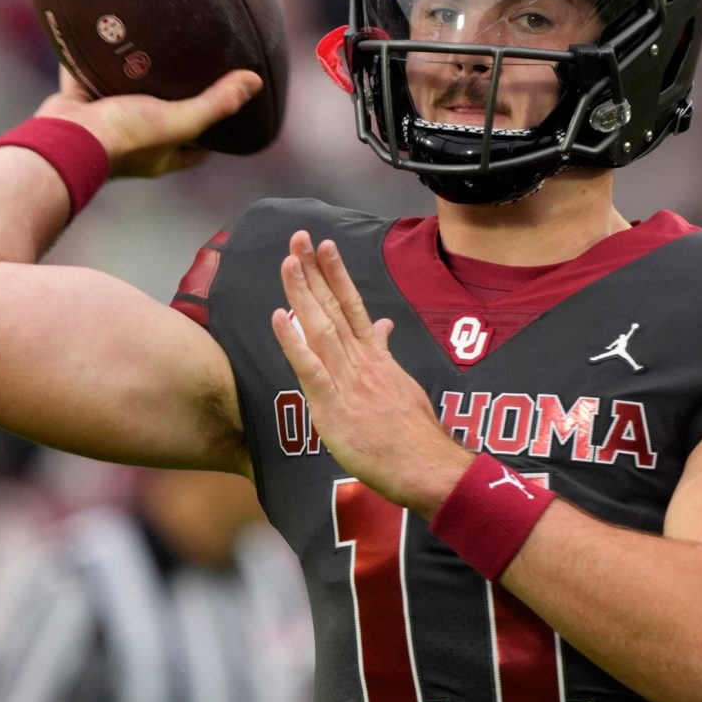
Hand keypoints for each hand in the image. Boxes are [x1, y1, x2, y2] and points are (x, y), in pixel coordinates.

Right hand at [37, 66, 259, 177]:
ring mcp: (105, 123)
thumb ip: (215, 103)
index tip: (227, 109)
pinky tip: (101, 35)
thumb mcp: (179, 120)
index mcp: (162, 154)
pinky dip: (91, 60)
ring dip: (133, 78)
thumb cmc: (124, 138)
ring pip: (124, 96)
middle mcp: (135, 142)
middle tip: (188, 70)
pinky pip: (87, 77)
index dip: (215, 132)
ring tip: (150, 48)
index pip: (198, 148)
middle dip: (173, 100)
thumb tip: (254, 82)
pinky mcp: (79, 104)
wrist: (65, 139)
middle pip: (162, 119)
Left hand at [270, 231, 472, 512]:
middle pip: (333, 307)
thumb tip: (384, 327)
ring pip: (321, 327)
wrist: (424, 465)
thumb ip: (387, 354)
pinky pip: (310, 368)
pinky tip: (278, 318)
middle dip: (314, 270)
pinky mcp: (334, 405)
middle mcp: (360, 360)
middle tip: (297, 236)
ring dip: (302, 293)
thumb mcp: (402, 384)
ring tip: (288, 261)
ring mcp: (347, 380)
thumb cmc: (412, 433)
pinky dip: (293, 342)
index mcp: (375, 356)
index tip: (324, 246)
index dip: (336, 274)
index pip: (352, 306)